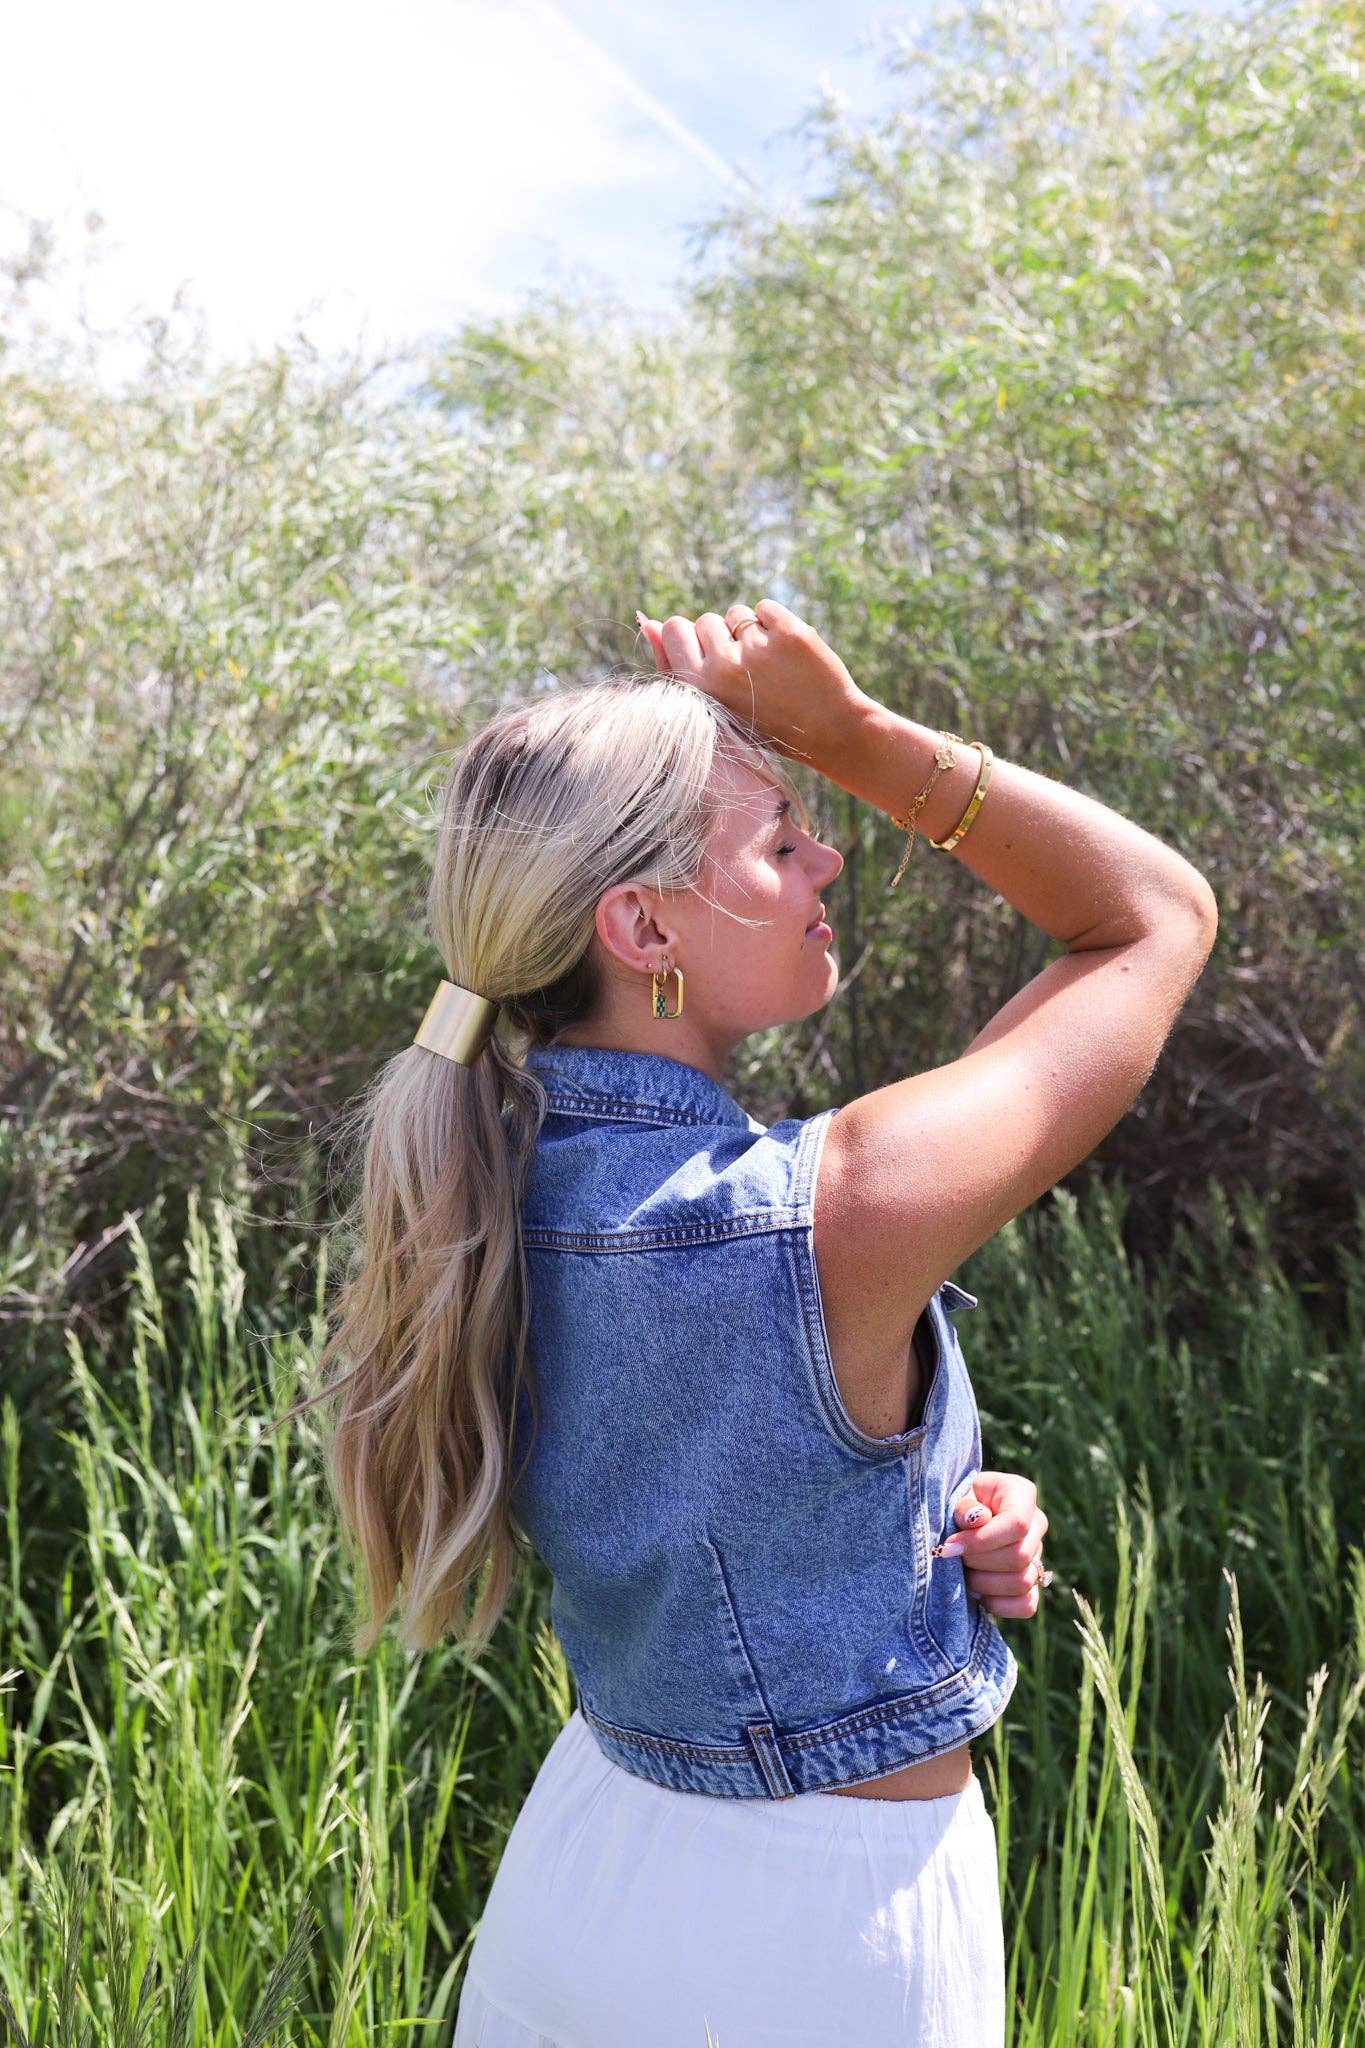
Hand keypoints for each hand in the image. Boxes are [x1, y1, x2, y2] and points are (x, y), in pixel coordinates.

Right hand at [633, 599, 874, 777]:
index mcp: (700, 687)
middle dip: (724, 638)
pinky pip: (765, 607)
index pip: (673, 629)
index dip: (694, 640)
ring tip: (769, 666)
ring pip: (737, 614)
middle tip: (748, 673)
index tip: (715, 660)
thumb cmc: (764, 721)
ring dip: (750, 630)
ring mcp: (758, 648)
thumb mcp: (713, 703)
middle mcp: (724, 667)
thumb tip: (647, 622)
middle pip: (705, 620)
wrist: (830, 732)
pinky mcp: (789, 633)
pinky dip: (775, 624)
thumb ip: (676, 665)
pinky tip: (788, 654)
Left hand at [933, 1470, 1051, 1618]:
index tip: (949, 1547)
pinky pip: (1026, 1604)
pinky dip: (998, 1604)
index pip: (1017, 1523)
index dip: (982, 1540)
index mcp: (1021, 1494)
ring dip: (984, 1583)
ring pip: (1022, 1582)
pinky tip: (977, 1593)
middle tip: (954, 1558)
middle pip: (1019, 1556)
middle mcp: (1036, 1524)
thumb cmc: (959, 1504)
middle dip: (979, 1562)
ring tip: (963, 1573)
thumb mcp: (957, 1495)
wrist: (961, 1520)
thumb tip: (975, 1519)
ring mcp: (1038, 1555)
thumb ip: (964, 1505)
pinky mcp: (1033, 1583)